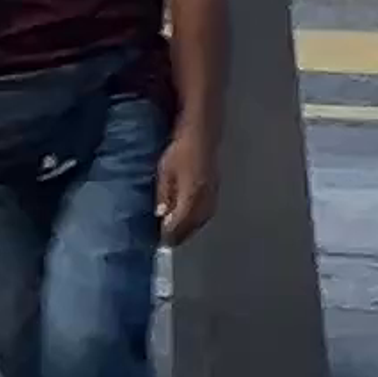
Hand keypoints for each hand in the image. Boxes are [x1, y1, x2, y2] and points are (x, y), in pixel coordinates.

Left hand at [155, 124, 215, 242]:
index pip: (180, 224)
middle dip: (180, 235)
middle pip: (193, 226)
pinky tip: (190, 219)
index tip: (161, 240)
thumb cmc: (180, 150)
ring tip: (178, 233)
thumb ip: (164, 194)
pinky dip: (198, 220)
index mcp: (191, 196)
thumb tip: (162, 214)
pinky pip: (207, 213)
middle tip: (168, 241)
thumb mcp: (165, 171)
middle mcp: (205, 199)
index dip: (170, 234)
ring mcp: (213, 195)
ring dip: (190, 229)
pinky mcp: (216, 190)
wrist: (202, 135)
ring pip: (202, 221)